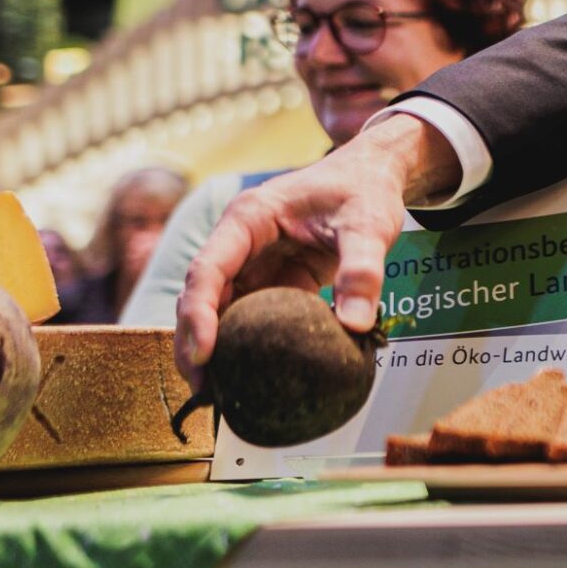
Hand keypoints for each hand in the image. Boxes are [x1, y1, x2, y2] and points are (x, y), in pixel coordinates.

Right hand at [175, 113, 448, 384]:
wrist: (373, 173)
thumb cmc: (365, 189)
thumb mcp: (370, 225)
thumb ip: (363, 271)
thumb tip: (355, 326)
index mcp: (249, 219)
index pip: (209, 269)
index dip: (199, 313)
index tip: (203, 354)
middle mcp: (240, 240)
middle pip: (201, 294)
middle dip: (193, 340)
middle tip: (203, 388)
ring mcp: (253, 260)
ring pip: (220, 308)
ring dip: (214, 346)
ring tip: (217, 394)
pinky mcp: (272, 277)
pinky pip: (251, 313)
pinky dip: (247, 342)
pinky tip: (252, 376)